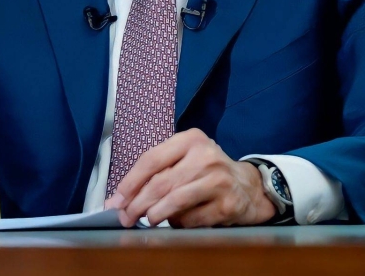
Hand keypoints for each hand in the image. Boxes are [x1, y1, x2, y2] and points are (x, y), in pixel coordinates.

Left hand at [104, 129, 277, 227]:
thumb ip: (153, 175)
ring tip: (148, 220)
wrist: (247, 186)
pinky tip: (177, 222)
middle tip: (126, 217)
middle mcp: (206, 156)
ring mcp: (219, 180)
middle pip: (161, 183)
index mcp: (190, 139)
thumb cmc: (206, 172)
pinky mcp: (227, 204)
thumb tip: (116, 201)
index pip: (152, 159)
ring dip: (155, 215)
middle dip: (138, 203)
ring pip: (175, 201)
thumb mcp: (183, 162)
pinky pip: (192, 219)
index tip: (117, 200)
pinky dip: (179, 224)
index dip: (130, 182)